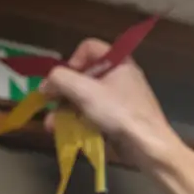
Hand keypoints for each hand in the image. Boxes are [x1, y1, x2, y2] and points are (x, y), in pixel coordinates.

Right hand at [40, 38, 181, 164]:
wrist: (148, 146)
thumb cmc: (118, 112)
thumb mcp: (84, 91)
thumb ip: (60, 80)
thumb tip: (45, 84)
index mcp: (119, 61)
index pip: (89, 48)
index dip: (72, 60)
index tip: (63, 78)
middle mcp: (121, 76)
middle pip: (85, 76)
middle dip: (63, 91)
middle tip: (48, 103)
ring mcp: (121, 99)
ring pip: (87, 98)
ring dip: (66, 109)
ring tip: (52, 125)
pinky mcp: (120, 119)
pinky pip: (96, 114)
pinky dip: (80, 120)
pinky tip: (66, 132)